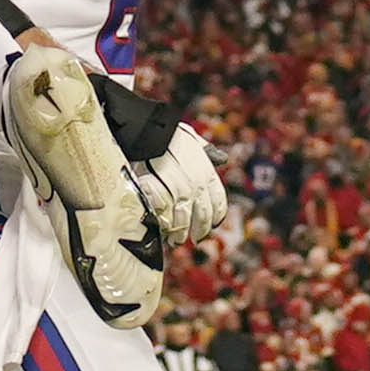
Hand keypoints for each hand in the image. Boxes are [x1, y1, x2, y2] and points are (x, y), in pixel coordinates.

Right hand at [139, 124, 234, 247]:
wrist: (147, 131)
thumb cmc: (168, 134)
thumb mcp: (193, 140)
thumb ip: (206, 152)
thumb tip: (222, 158)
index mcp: (207, 174)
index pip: (217, 203)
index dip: (215, 216)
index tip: (212, 225)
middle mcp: (196, 186)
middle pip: (202, 216)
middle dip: (199, 230)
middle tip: (195, 239)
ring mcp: (178, 193)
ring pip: (182, 222)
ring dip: (178, 234)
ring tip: (174, 240)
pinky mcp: (161, 197)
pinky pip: (163, 218)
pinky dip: (161, 225)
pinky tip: (158, 228)